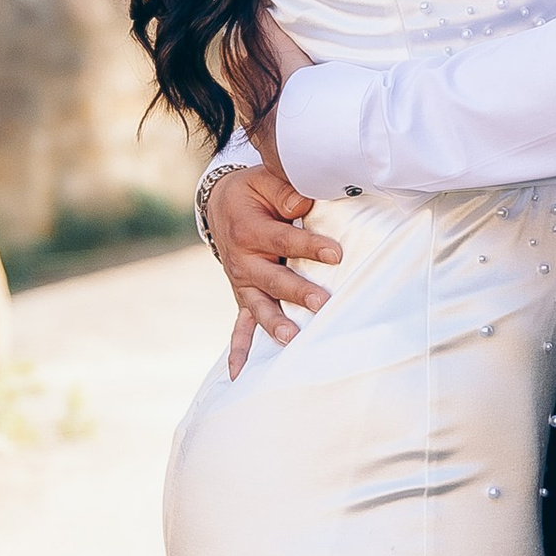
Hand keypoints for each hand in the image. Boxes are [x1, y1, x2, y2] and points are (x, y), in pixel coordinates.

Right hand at [206, 133, 342, 375]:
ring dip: (274, 322)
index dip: (310, 247)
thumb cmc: (252, 193)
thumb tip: (305, 204)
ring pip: (258, 306)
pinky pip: (239, 325)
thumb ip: (285, 191)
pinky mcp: (242, 295)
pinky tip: (239, 374)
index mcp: (250, 230)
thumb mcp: (264, 181)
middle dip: (297, 292)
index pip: (284, 240)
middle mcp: (243, 260)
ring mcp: (241, 282)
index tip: (337, 254)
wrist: (219, 205)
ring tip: (291, 337)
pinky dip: (238, 350)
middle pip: (272, 279)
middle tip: (322, 303)